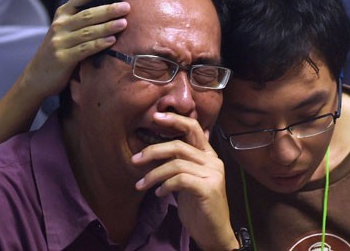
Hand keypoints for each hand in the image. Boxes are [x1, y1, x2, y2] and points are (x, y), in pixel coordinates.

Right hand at [21, 0, 129, 97]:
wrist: (37, 76)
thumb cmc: (58, 51)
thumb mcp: (65, 31)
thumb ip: (82, 21)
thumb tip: (112, 11)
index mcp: (62, 15)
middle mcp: (60, 25)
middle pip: (87, 14)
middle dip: (108, 10)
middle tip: (126, 7)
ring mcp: (60, 42)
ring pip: (87, 31)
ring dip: (107, 26)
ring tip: (124, 23)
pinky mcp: (62, 58)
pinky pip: (84, 49)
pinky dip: (99, 44)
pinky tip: (112, 40)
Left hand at [132, 113, 238, 250]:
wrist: (213, 233)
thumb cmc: (198, 206)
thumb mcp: (187, 180)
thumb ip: (181, 162)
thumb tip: (165, 145)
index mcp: (208, 155)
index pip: (193, 128)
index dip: (174, 120)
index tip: (155, 117)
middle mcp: (213, 161)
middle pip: (179, 145)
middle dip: (153, 151)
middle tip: (135, 159)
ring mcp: (213, 174)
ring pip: (175, 164)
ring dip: (153, 174)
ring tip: (141, 184)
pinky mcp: (208, 188)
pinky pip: (179, 179)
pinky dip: (165, 185)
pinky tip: (159, 193)